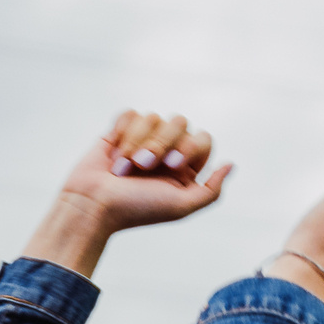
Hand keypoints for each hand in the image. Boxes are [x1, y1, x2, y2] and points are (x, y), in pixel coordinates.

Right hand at [65, 111, 230, 231]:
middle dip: (161, 143)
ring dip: (137, 143)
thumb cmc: (135, 209)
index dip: (191, 146)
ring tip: (123, 168)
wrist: (93, 206)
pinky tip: (114, 153)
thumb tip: (230, 165)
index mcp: (185, 169)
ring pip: (152, 117)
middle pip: (179, 122)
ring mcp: (142, 140)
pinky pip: (130, 114)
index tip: (173, 164)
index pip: (203, 139)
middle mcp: (166, 152)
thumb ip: (211, 191)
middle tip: (146, 166)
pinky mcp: (119, 132)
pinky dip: (122, 132)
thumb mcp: (181, 207)